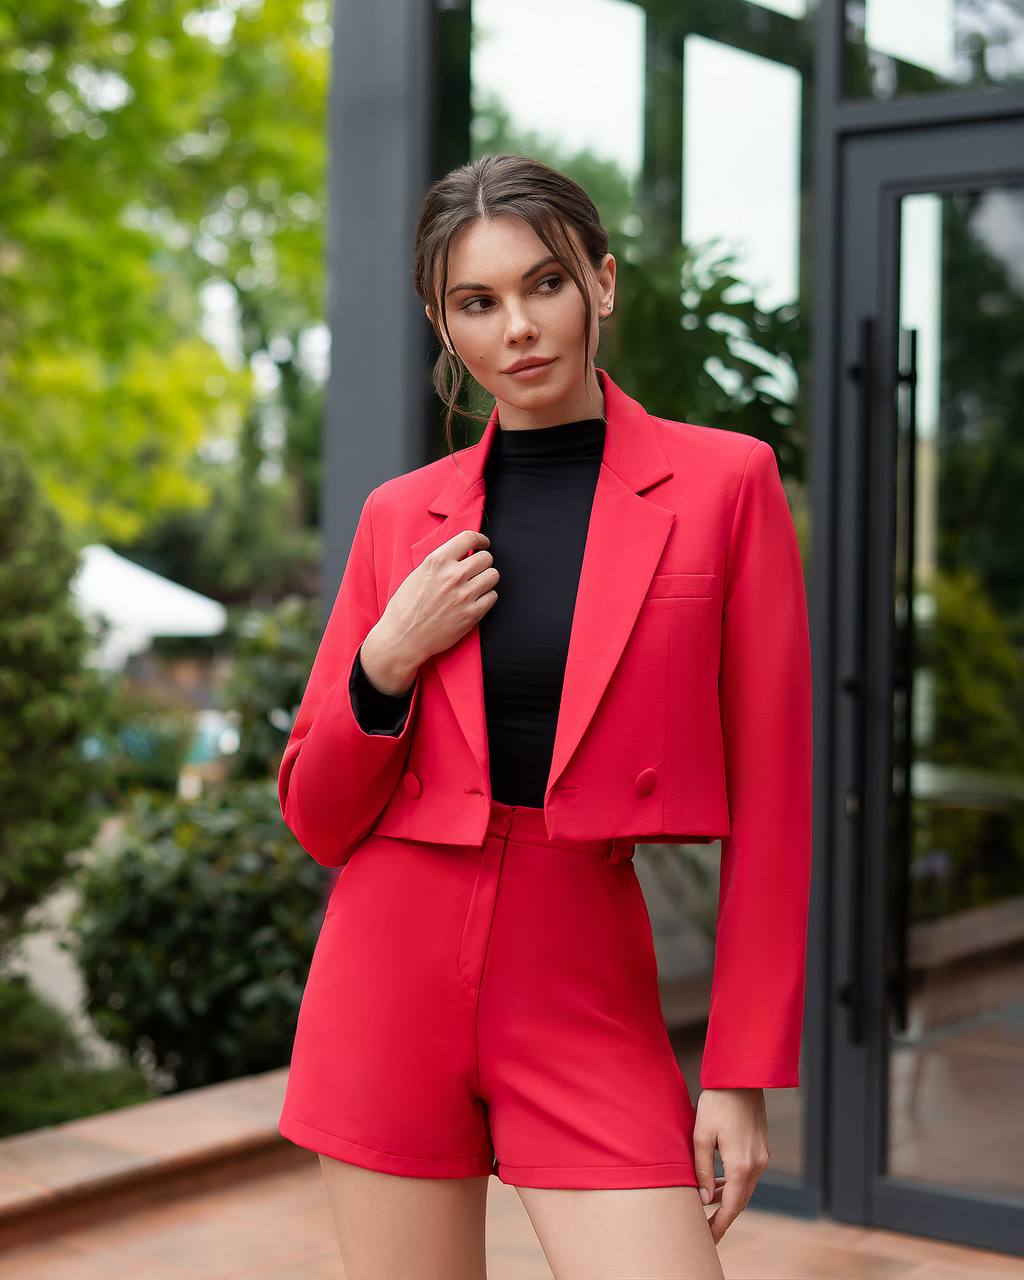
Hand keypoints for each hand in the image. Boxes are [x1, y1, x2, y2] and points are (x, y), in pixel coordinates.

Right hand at [372, 529, 497, 676]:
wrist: (403, 637)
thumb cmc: (405, 608)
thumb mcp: (417, 574)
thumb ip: (440, 563)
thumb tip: (459, 555)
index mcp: (438, 561)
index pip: (469, 537)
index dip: (480, 539)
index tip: (483, 544)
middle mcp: (453, 575)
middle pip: (486, 558)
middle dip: (483, 562)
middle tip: (477, 569)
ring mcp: (464, 595)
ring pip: (493, 576)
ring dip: (487, 579)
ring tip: (477, 585)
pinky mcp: (472, 614)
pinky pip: (492, 597)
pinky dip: (487, 597)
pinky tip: (476, 600)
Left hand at [692, 1087, 770, 1243]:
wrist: (741, 1076)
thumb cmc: (717, 1102)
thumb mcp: (702, 1135)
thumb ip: (703, 1169)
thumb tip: (705, 1198)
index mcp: (742, 1165)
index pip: (732, 1207)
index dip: (720, 1225)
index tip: (709, 1240)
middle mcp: (757, 1164)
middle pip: (741, 1200)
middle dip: (723, 1215)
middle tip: (706, 1229)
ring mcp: (762, 1156)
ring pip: (745, 1187)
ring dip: (728, 1197)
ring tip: (708, 1205)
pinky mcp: (761, 1147)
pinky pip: (748, 1173)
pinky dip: (734, 1182)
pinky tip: (720, 1182)